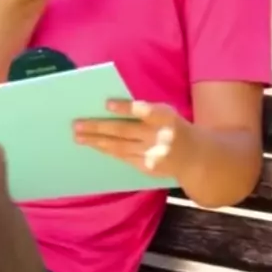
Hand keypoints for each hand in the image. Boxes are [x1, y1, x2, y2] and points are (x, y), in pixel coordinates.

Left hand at [73, 100, 193, 179]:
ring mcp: (151, 155)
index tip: (106, 104)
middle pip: (124, 131)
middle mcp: (158, 136)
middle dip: (98, 127)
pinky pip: (122, 157)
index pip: (143, 111)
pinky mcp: (146, 167)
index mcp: (164, 117)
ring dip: (97, 142)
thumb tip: (112, 107)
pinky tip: (95, 146)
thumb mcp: (166, 112)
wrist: (194, 157)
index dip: (125, 108)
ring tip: (79, 137)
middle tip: (77, 124)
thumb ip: (145, 110)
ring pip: (119, 147)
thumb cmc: (173, 126)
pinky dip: (107, 151)